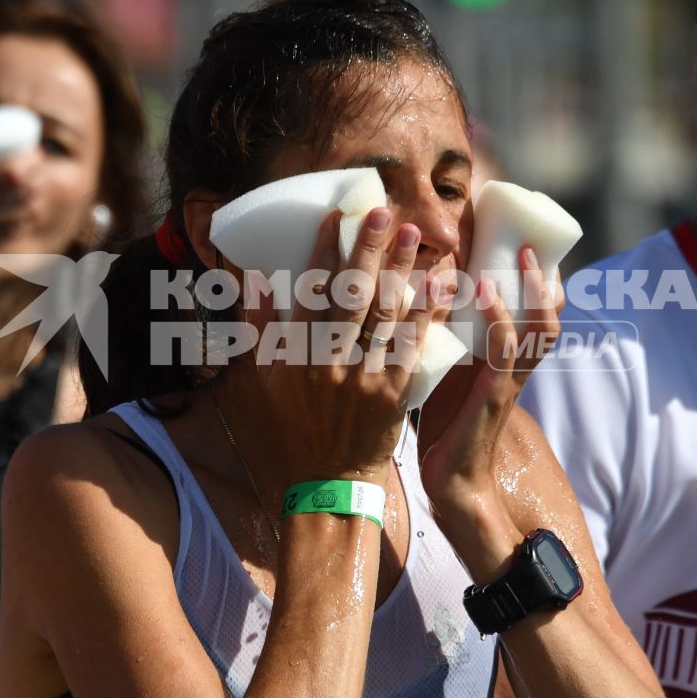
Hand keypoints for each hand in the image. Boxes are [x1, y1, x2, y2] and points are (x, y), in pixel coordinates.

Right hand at [0, 143, 43, 261]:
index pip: (6, 171)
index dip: (28, 162)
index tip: (36, 152)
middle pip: (17, 191)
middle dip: (37, 176)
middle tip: (41, 167)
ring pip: (16, 212)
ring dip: (34, 198)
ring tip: (39, 186)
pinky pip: (6, 231)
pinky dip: (21, 219)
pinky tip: (28, 210)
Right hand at [223, 205, 437, 486]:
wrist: (324, 485)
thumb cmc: (290, 431)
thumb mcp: (261, 382)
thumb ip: (259, 330)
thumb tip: (257, 281)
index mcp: (295, 355)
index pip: (310, 293)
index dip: (323, 252)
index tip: (336, 217)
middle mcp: (328, 363)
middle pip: (351, 296)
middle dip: (368, 250)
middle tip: (384, 212)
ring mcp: (363, 379)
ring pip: (385, 316)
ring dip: (401, 272)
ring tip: (414, 236)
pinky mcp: (393, 396)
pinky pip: (412, 347)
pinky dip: (426, 314)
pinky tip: (439, 286)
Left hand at [417, 245, 560, 525]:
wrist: (450, 481)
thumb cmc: (443, 427)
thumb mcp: (448, 373)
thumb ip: (444, 339)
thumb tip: (418, 297)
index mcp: (505, 360)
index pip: (534, 314)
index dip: (538, 282)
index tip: (527, 244)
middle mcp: (515, 367)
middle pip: (548, 315)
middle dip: (546, 278)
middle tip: (533, 240)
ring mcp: (509, 381)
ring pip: (540, 328)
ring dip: (533, 290)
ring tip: (524, 255)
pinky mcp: (494, 395)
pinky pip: (506, 350)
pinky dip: (499, 317)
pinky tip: (486, 291)